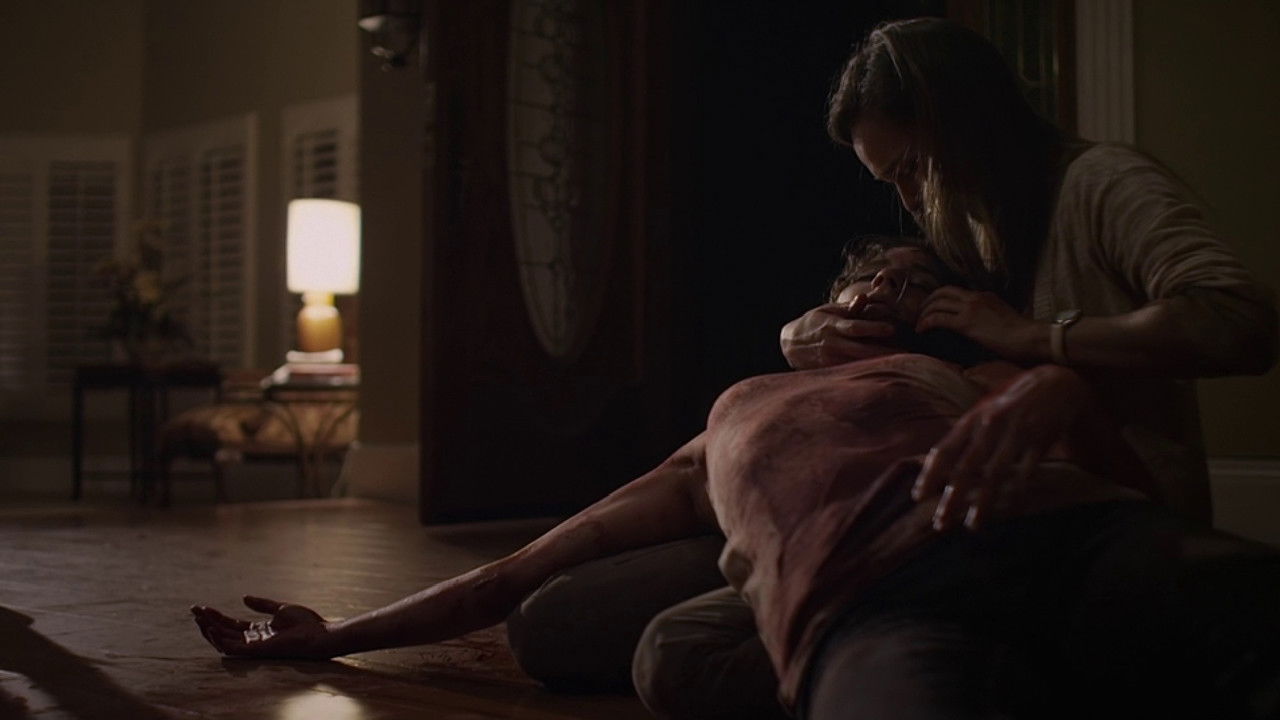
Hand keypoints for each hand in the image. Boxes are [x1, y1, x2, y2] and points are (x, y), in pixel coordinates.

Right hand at [191, 596, 333, 658]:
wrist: (318, 633)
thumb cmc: (305, 623)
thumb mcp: (281, 608)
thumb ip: (262, 604)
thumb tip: (243, 597)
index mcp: (258, 631)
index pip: (231, 625)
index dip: (216, 616)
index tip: (201, 607)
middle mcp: (253, 640)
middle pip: (224, 632)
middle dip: (208, 622)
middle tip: (193, 611)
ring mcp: (254, 646)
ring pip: (224, 642)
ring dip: (210, 631)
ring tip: (199, 619)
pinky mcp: (257, 651)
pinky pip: (233, 649)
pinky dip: (221, 640)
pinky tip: (212, 628)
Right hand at [780, 295, 896, 368]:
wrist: (791, 344)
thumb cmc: (814, 322)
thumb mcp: (828, 311)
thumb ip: (849, 308)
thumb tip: (865, 297)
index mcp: (832, 326)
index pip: (855, 327)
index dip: (874, 328)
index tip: (892, 329)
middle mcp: (832, 344)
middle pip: (862, 350)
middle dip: (885, 352)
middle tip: (907, 353)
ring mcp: (831, 359)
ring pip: (859, 364)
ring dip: (880, 364)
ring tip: (901, 364)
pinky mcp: (830, 370)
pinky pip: (852, 372)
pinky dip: (868, 371)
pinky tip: (883, 371)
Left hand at [911, 365, 1091, 530]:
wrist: (1055, 383)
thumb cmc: (1011, 402)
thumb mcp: (983, 411)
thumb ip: (963, 435)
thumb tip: (935, 463)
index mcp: (971, 419)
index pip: (944, 449)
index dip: (930, 474)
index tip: (919, 497)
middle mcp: (990, 425)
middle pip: (966, 467)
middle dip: (952, 498)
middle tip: (941, 524)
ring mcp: (1016, 433)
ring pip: (995, 474)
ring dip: (983, 503)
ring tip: (972, 526)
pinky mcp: (1040, 441)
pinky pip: (1026, 473)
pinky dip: (1016, 493)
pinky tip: (1007, 511)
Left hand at [916, 287, 1042, 361]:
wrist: (1031, 338)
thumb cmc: (1023, 336)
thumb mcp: (1003, 320)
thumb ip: (990, 320)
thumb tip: (982, 331)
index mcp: (985, 296)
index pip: (957, 291)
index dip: (941, 298)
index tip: (933, 307)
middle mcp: (976, 297)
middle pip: (943, 291)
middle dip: (928, 301)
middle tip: (920, 313)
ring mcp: (970, 308)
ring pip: (937, 303)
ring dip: (924, 312)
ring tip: (918, 323)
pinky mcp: (966, 323)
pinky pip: (938, 318)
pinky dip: (926, 322)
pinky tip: (921, 330)